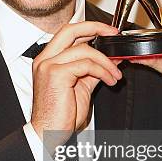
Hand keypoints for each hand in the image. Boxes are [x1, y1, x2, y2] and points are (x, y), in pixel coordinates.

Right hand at [30, 22, 122, 141]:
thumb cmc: (61, 114)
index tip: (107, 31)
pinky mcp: (57, 74)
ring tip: (116, 75)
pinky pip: (86, 65)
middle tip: (113, 34)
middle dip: (96, 28)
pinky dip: (103, 71)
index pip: (68, 32)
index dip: (89, 28)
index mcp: (48, 59)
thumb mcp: (81, 86)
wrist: (49, 132)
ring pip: (84, 50)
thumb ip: (93, 70)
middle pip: (71, 30)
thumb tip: (110, 58)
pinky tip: (109, 80)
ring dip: (106, 62)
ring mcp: (49, 65)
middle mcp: (45, 59)